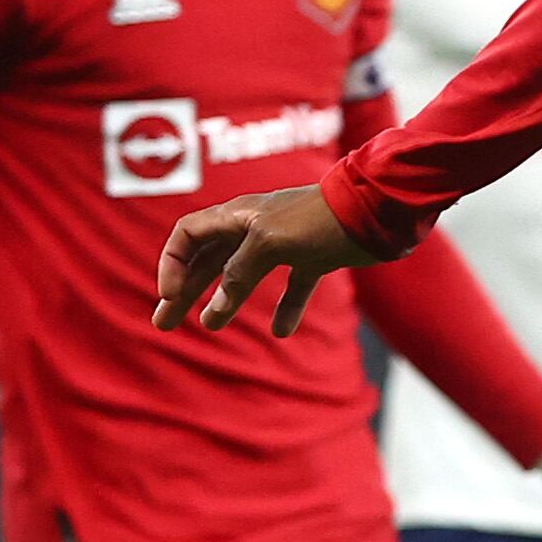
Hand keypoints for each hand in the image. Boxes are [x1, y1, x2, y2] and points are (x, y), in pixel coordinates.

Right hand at [155, 185, 379, 338]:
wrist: (379, 210)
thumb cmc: (321, 218)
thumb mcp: (270, 242)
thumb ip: (240, 273)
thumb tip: (214, 310)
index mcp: (238, 215)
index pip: (188, 235)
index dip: (173, 264)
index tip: (171, 297)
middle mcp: (256, 226)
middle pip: (208, 259)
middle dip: (185, 290)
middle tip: (163, 324)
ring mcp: (286, 242)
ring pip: (244, 274)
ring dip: (224, 300)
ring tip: (208, 326)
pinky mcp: (315, 256)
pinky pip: (293, 285)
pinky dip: (287, 307)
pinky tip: (284, 331)